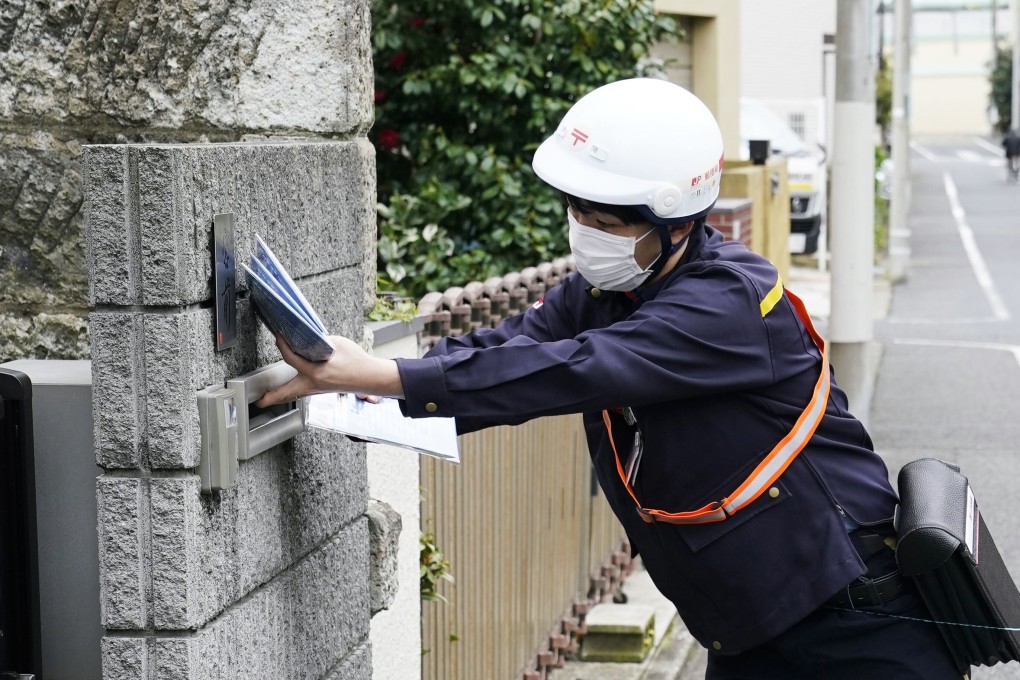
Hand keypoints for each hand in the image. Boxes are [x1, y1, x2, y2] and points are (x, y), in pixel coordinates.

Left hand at [255, 334, 403, 407]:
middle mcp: (314, 384)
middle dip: (271, 398)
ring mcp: (318, 390)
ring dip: (281, 396)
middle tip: (259, 402)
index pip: (292, 359)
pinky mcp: (322, 390)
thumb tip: (308, 341)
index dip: (282, 346)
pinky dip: (294, 390)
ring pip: (294, 394)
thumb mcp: (337, 344)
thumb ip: (319, 343)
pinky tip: (291, 387)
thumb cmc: (357, 361)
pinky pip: (303, 391)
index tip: (278, 337)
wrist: (370, 376)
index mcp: (316, 372)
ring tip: (269, 398)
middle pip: (287, 393)